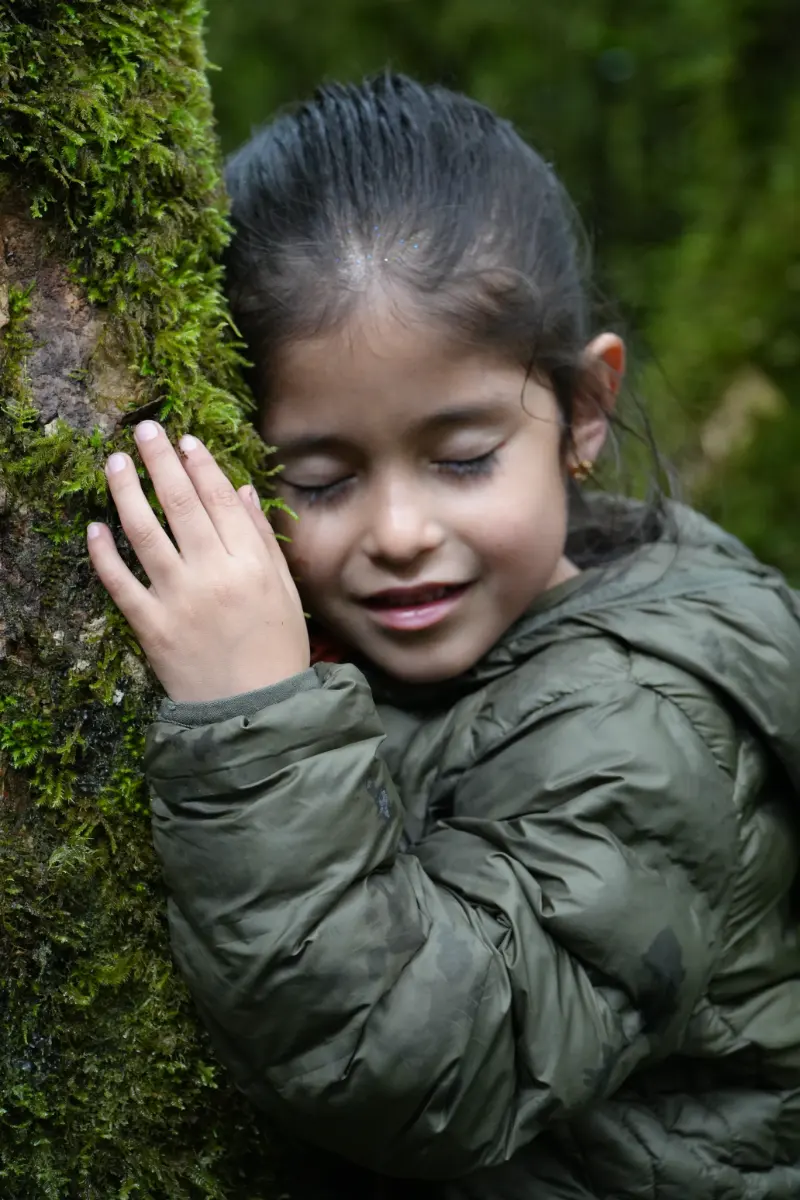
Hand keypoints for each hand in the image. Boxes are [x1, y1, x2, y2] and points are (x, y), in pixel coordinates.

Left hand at [87, 421, 309, 702]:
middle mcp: (213, 575)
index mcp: (252, 564)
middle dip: (160, 462)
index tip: (185, 440)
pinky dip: (103, 554)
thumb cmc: (278, 650)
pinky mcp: (150, 627)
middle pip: (180, 505)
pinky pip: (119, 584)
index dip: (200, 466)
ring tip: (115, 463)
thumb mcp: (286, 590)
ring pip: (144, 533)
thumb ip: (263, 539)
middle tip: (144, 430)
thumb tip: (241, 490)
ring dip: (126, 492)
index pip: (220, 500)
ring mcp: (178, 600)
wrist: (256, 713)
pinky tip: (94, 527)